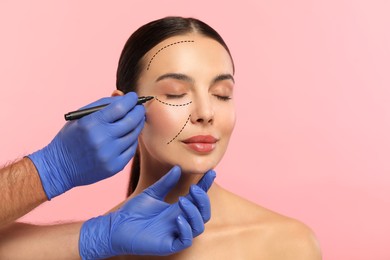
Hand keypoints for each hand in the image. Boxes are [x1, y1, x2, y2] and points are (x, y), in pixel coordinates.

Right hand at [28, 92, 144, 198]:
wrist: (59, 168)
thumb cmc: (70, 138)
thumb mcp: (80, 117)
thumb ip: (102, 105)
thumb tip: (124, 98)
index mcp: (91, 124)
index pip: (120, 108)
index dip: (130, 100)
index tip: (134, 97)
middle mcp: (101, 139)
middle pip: (131, 121)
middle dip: (138, 111)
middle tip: (139, 108)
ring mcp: (109, 155)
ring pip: (133, 135)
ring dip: (137, 125)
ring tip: (136, 120)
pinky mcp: (114, 167)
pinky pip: (131, 150)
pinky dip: (132, 140)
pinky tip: (129, 135)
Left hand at [79, 166, 215, 258]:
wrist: (116, 227)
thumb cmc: (132, 212)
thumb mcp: (151, 193)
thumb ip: (165, 182)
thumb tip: (177, 168)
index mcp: (177, 209)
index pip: (197, 198)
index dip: (205, 186)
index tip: (211, 173)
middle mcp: (180, 221)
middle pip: (203, 213)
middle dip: (203, 200)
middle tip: (194, 189)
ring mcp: (176, 233)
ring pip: (198, 226)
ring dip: (194, 213)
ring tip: (183, 201)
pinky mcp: (169, 244)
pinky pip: (186, 239)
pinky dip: (185, 228)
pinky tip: (177, 218)